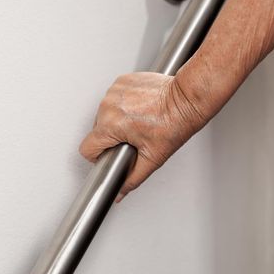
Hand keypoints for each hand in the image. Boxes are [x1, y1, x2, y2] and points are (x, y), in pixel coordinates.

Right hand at [79, 72, 205, 201]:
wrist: (186, 98)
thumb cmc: (174, 124)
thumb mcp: (153, 158)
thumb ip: (132, 178)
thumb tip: (120, 192)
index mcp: (112, 125)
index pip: (87, 148)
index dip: (99, 155)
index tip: (112, 153)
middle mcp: (108, 105)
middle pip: (97, 130)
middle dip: (112, 136)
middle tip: (134, 136)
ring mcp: (114, 90)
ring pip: (104, 113)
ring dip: (117, 119)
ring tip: (139, 121)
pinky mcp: (121, 81)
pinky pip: (114, 98)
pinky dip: (123, 104)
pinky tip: (140, 107)